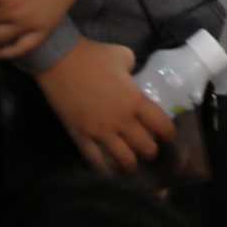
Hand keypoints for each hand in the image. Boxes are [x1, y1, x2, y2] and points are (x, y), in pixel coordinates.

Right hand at [32, 40, 174, 175]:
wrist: (59, 60)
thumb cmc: (93, 56)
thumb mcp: (123, 56)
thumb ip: (133, 69)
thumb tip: (132, 76)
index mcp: (136, 101)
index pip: (162, 126)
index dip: (167, 134)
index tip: (166, 136)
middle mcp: (122, 121)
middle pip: (146, 148)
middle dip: (150, 151)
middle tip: (147, 148)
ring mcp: (101, 132)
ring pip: (124, 160)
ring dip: (131, 164)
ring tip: (131, 163)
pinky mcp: (81, 137)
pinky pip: (96, 161)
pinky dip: (106, 169)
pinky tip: (110, 170)